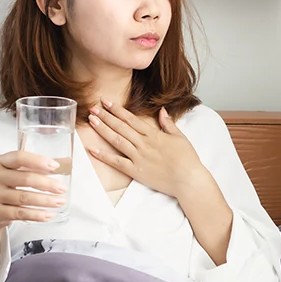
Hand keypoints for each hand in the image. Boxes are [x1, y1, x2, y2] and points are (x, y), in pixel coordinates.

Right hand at [0, 151, 67, 232]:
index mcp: (0, 162)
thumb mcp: (16, 174)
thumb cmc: (7, 188)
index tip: (55, 166)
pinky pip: (20, 213)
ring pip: (24, 197)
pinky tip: (48, 214)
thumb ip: (35, 168)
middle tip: (62, 188)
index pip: (19, 157)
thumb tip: (63, 164)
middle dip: (48, 184)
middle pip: (25, 178)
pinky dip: (37, 214)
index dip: (38, 161)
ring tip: (60, 201)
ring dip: (46, 200)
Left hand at [87, 99, 205, 198]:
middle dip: (106, 116)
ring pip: (117, 140)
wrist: (188, 179)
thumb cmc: (187, 159)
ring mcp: (138, 157)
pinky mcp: (136, 171)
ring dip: (103, 129)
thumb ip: (168, 123)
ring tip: (91, 120)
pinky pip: (117, 162)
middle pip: (121, 127)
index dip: (117, 110)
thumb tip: (161, 110)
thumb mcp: (180, 137)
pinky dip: (104, 156)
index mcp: (154, 134)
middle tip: (93, 107)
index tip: (106, 101)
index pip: (131, 119)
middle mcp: (143, 144)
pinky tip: (93, 149)